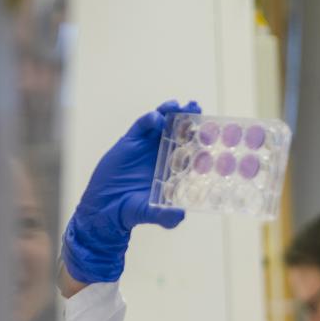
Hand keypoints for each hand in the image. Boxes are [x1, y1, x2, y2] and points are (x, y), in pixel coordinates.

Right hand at [60, 99, 201, 282]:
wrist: (107, 208)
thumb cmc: (134, 211)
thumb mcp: (154, 214)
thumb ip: (168, 216)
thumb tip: (180, 214)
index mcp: (176, 169)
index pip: (193, 150)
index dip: (202, 139)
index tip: (212, 130)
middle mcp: (165, 155)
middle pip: (180, 131)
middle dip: (189, 118)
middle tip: (196, 106)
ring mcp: (148, 147)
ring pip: (163, 124)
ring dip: (171, 113)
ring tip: (179, 104)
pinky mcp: (131, 142)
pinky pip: (141, 126)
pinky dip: (149, 119)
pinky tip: (156, 118)